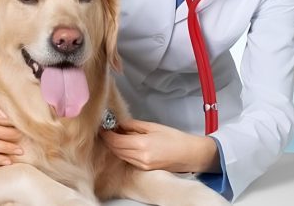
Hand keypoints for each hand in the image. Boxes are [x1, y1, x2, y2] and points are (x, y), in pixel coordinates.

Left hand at [99, 119, 218, 172]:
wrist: (191, 154)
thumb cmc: (175, 138)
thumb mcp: (153, 127)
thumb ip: (133, 125)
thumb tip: (120, 123)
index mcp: (142, 145)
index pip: (116, 141)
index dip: (106, 134)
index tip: (102, 126)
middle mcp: (140, 158)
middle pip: (116, 149)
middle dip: (108, 140)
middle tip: (106, 129)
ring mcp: (142, 165)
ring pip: (121, 155)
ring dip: (115, 146)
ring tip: (115, 135)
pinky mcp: (145, 169)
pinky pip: (129, 160)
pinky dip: (123, 152)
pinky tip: (125, 144)